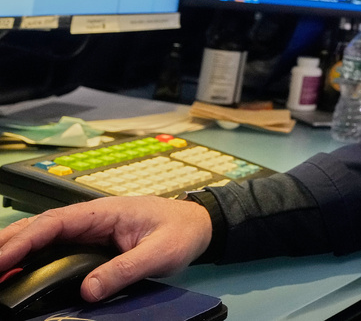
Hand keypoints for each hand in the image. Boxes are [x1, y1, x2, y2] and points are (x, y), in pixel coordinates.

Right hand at [0, 196, 212, 301]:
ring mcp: (90, 227)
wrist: (198, 224)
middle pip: (40, 226)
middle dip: (8, 243)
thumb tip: (89, 289)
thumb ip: (124, 269)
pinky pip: (56, 244)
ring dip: (16, 249)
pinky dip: (32, 255)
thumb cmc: (181, 231)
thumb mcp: (159, 253)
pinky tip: (17, 269)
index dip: (23, 241)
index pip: (54, 222)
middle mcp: (92, 216)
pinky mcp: (92, 239)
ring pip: (43, 235)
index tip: (1, 259)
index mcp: (104, 212)